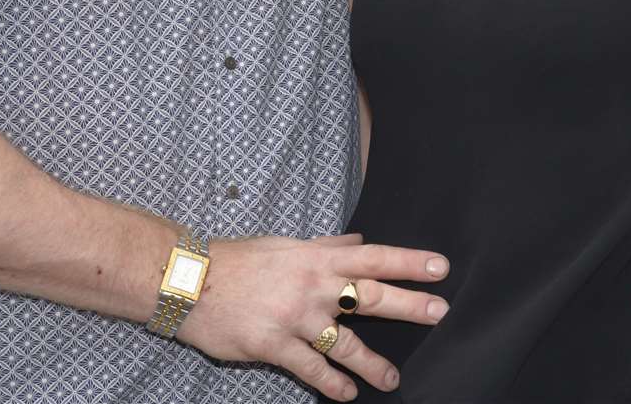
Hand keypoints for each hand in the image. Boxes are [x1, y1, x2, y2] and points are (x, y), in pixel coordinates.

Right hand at [176, 233, 448, 400]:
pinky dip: (331, 383)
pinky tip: (348, 394)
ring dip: (372, 363)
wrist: (190, 280)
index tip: (440, 267)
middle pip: (371, 296)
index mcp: (318, 257)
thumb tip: (359, 242)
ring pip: (344, 343)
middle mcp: (313, 286)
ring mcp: (294, 317)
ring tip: (393, 379)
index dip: (409, 262)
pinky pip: (309, 368)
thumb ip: (327, 246)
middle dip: (408, 306)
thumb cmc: (240, 259)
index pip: (375, 257)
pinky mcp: (272, 346)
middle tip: (440, 313)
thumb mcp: (288, 245)